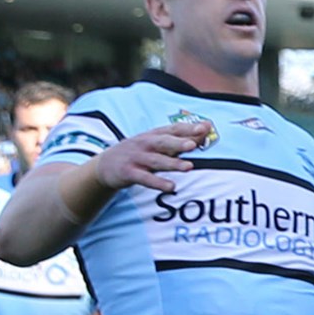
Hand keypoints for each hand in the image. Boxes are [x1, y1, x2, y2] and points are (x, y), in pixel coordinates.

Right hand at [92, 121, 209, 191]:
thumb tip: (207, 129)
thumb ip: (182, 137)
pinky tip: (171, 187)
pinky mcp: (129, 172)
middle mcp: (146, 143)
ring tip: (189, 167)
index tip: (206, 127)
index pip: (174, 129)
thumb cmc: (140, 152)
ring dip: (172, 163)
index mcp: (154, 134)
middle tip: (194, 144)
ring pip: (156, 160)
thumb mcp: (158, 142)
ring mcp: (137, 158)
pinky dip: (157, 183)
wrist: (105, 165)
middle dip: (178, 142)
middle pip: (164, 142)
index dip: (189, 128)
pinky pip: (145, 178)